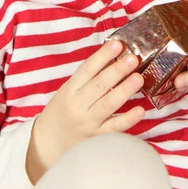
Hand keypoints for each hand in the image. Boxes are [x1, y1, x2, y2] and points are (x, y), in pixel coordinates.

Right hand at [26, 40, 144, 181]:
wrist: (47, 144)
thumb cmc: (61, 111)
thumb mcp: (68, 90)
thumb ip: (87, 78)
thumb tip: (113, 57)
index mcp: (70, 90)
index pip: (87, 69)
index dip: (103, 56)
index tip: (117, 44)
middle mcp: (78, 105)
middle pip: (99, 85)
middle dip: (117, 71)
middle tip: (132, 58)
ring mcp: (88, 123)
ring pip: (108, 105)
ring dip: (124, 90)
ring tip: (138, 78)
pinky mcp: (97, 139)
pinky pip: (114, 129)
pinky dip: (128, 120)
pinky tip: (140, 110)